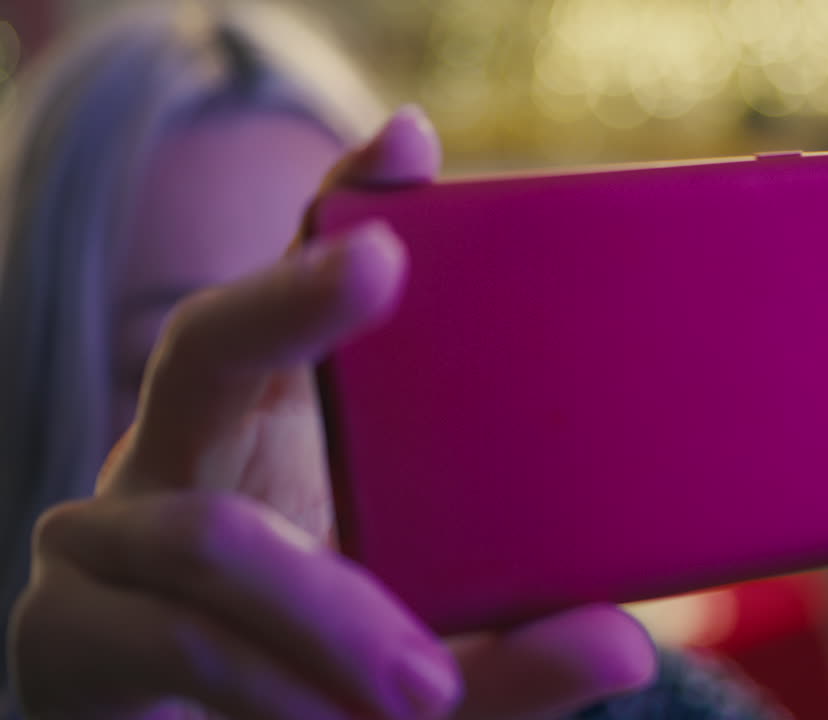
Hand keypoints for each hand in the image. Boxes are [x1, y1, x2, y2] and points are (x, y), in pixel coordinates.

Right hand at [8, 108, 655, 719]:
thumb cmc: (327, 689)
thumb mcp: (429, 652)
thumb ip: (513, 650)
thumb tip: (622, 647)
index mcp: (274, 432)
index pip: (298, 293)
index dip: (342, 211)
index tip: (410, 144)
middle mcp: (186, 459)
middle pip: (210, 338)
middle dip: (291, 297)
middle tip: (383, 264)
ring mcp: (115, 538)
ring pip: (208, 531)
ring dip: (325, 609)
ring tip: (419, 688)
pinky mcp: (70, 633)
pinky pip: (172, 637)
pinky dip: (267, 687)